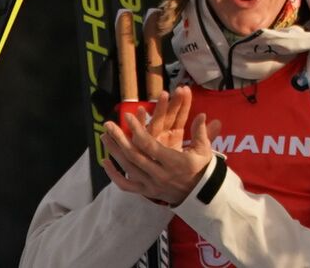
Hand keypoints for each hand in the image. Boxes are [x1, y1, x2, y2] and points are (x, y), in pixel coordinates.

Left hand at [101, 87, 220, 205]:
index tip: (128, 116)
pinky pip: (126, 185)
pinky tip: (104, 162)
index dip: (137, 130)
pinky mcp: (146, 192)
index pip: (150, 145)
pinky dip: (113, 175)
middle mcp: (159, 174)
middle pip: (134, 155)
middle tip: (108, 125)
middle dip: (119, 138)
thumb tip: (203, 114)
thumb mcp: (204, 150)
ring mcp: (151, 185)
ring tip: (104, 136)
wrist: (201, 195)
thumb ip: (201, 132)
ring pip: (127, 167)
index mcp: (173, 162)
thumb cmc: (201, 169)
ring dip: (114, 151)